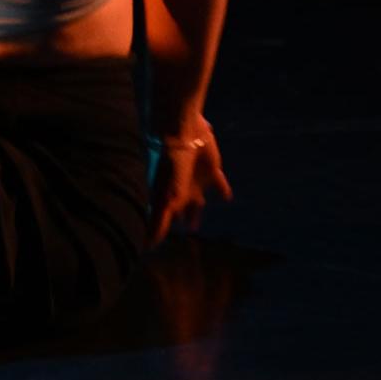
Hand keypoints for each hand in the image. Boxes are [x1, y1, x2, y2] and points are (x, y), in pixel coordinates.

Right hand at [148, 114, 232, 245]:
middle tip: (177, 235)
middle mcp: (182, 191)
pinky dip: (223, 191)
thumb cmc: (173, 162)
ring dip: (195, 214)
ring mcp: (196, 182)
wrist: (185, 134)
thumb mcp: (168, 192)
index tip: (153, 244)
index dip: (159, 230)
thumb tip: (155, 239)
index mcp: (170, 196)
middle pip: (181, 212)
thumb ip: (162, 216)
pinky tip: (227, 198)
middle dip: (179, 222)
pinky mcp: (212, 172)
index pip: (164, 218)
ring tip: (193, 226)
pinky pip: (219, 185)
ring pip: (197, 203)